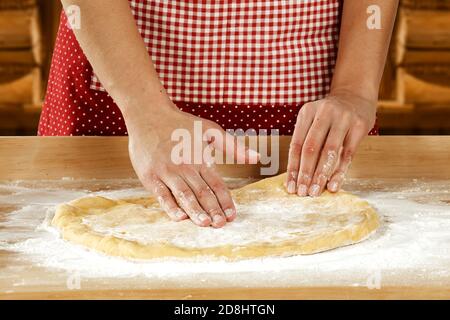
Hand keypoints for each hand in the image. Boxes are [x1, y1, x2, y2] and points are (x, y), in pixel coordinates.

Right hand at [127, 104, 257, 227]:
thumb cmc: (180, 123)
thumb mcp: (210, 130)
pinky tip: (180, 217)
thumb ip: (233, 146)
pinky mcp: (151, 176)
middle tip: (221, 224)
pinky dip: (170, 207)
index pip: (216, 185)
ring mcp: (167, 172)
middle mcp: (185, 167)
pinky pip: (162, 195)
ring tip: (205, 223)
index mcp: (200, 159)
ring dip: (196, 211)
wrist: (148, 114)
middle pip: (202, 193)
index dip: (225, 201)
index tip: (232, 216)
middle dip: (213, 210)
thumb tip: (257, 157)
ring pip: (184, 195)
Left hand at [286, 90, 376, 196]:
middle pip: (311, 148)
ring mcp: (343, 118)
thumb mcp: (313, 121)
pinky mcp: (359, 126)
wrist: (356, 97)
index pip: (296, 144)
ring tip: (316, 191)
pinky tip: (334, 185)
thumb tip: (296, 176)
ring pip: (329, 151)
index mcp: (307, 112)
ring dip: (321, 174)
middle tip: (303, 192)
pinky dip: (340, 171)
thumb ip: (305, 143)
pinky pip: (348, 154)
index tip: (291, 186)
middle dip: (306, 173)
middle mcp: (324, 113)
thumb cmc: (329, 117)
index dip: (293, 167)